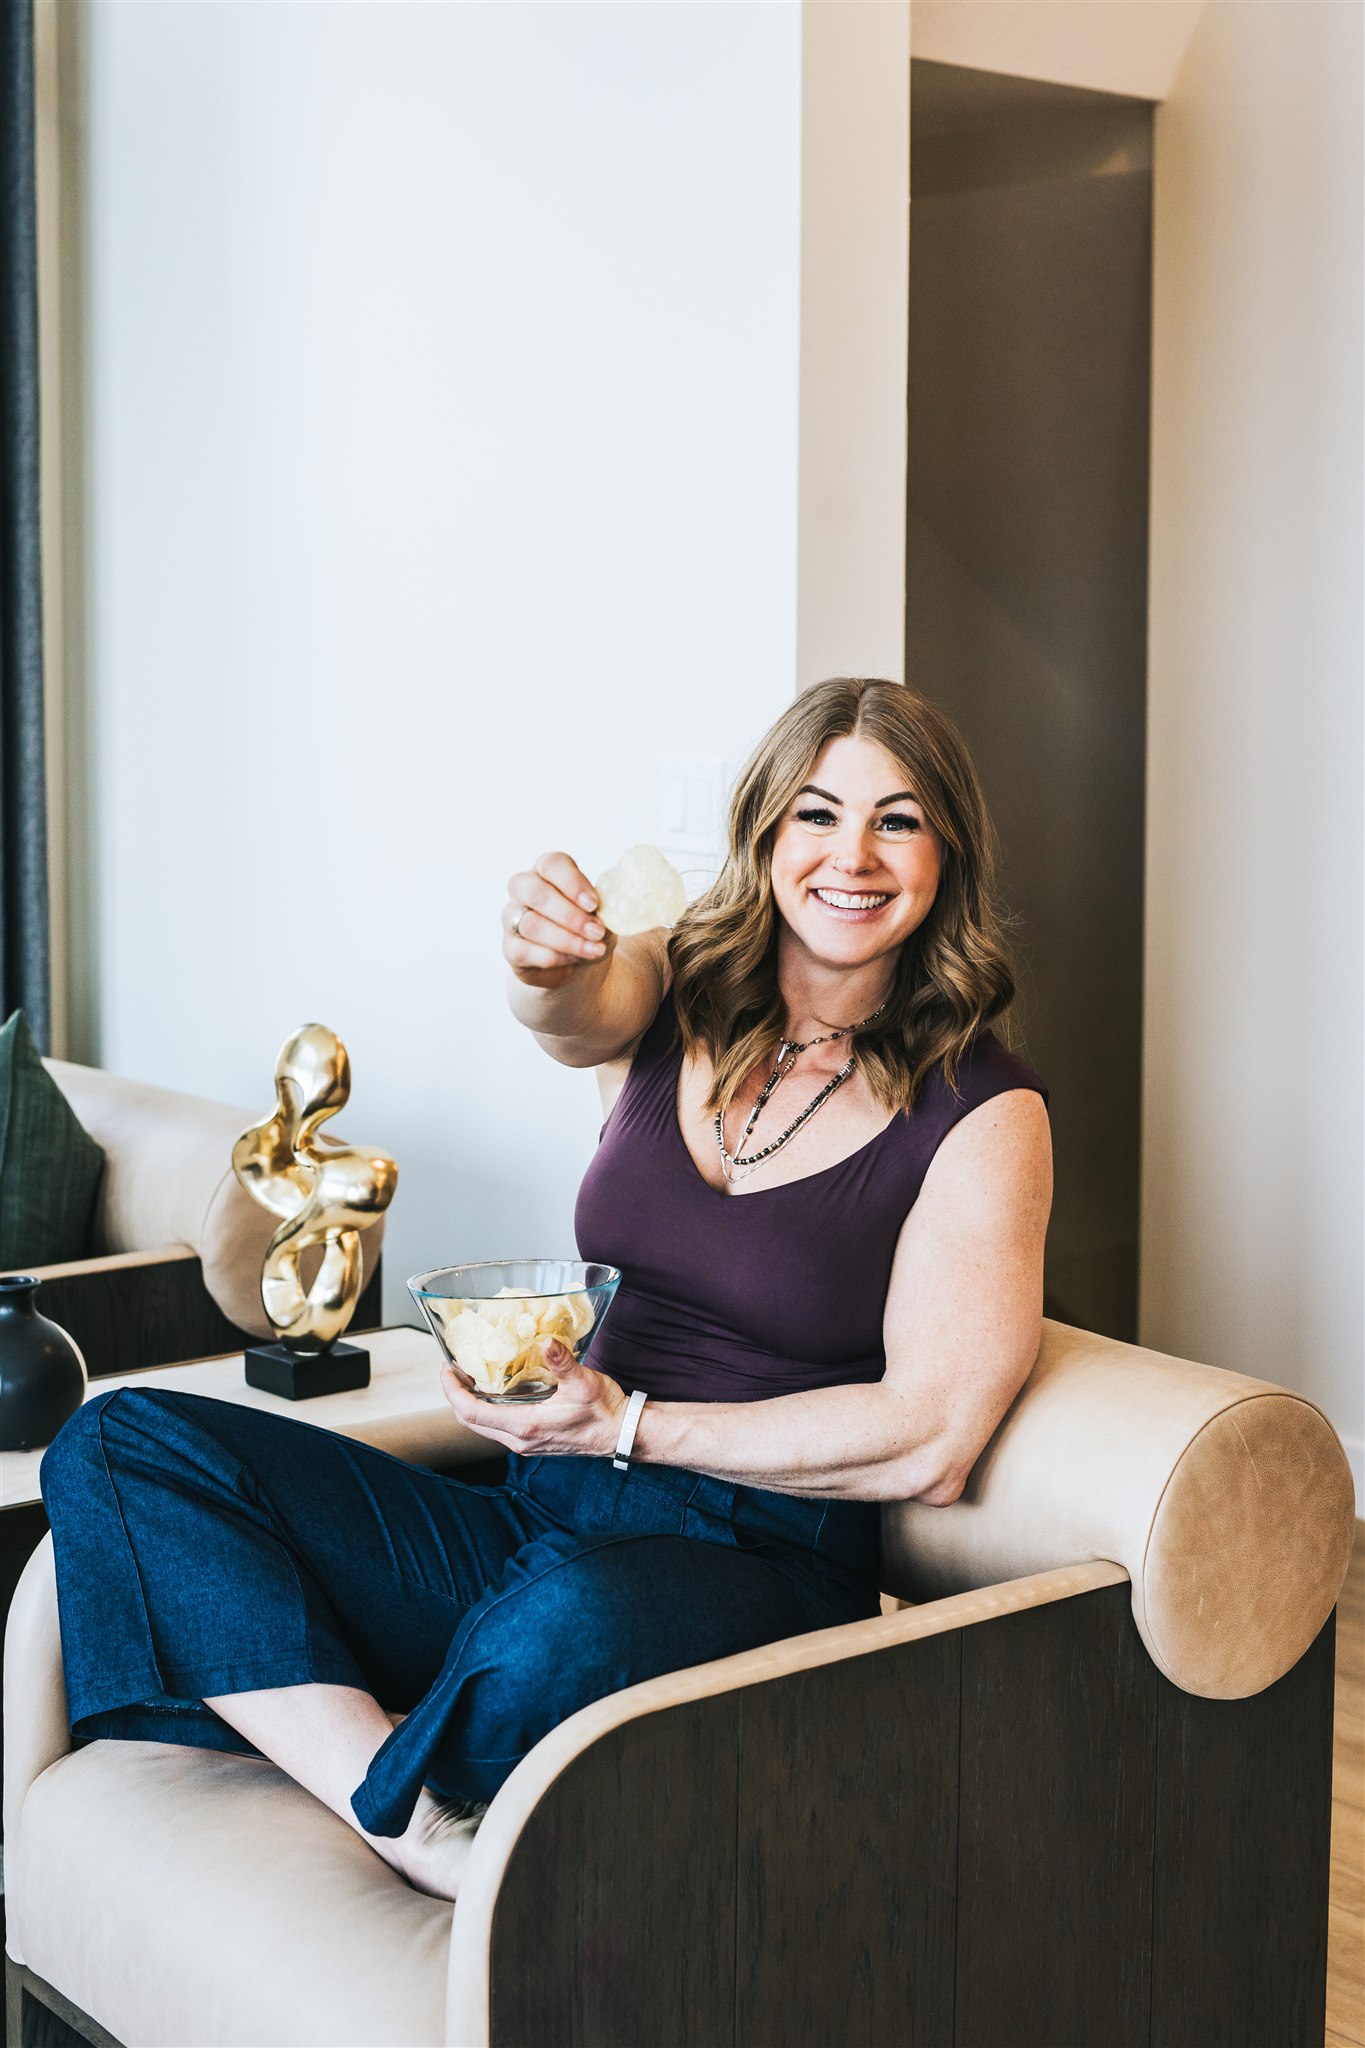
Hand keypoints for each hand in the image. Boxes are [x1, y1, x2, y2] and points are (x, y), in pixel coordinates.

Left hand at [439, 1338, 627, 1457]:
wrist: (621, 1434)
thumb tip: (545, 1342)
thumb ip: (561, 1362)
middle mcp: (519, 1440)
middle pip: (471, 1423)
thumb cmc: (604, 1410)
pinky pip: (497, 1428)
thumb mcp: (584, 1382)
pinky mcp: (532, 1442)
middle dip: (456, 1395)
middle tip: (453, 1368)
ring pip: (483, 1427)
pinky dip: (487, 1409)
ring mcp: (525, 1444)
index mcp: (526, 1426)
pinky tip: (494, 1390)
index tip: (447, 1370)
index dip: (453, 1391)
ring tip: (470, 1376)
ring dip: (471, 1403)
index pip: (472, 1413)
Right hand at [504, 851, 615, 990]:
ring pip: (532, 924)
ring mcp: (512, 917)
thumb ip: (609, 910)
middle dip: (570, 915)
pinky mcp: (510, 947)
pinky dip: (554, 957)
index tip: (594, 903)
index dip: (573, 883)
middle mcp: (524, 889)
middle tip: (596, 930)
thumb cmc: (590, 928)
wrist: (577, 964)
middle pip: (536, 892)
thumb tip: (616, 910)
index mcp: (548, 871)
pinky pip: (524, 951)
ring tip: (593, 949)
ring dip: (567, 939)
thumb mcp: (605, 916)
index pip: (552, 864)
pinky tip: (574, 959)